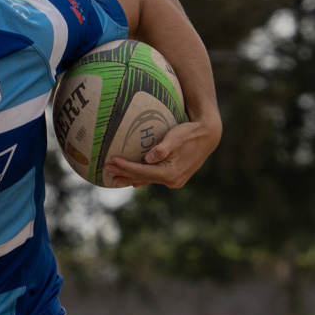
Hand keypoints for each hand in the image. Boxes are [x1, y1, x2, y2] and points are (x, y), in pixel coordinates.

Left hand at [104, 115, 221, 188]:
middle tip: (106, 169)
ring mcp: (174, 181)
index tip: (111, 161)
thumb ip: (163, 148)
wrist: (208, 137)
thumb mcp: (176, 137)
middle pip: (142, 178)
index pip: (142, 171)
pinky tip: (133, 182)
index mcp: (170, 172)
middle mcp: (172, 180)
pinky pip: (154, 178)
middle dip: (123, 174)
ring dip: (131, 179)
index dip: (125, 167)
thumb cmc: (190, 133)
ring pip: (148, 180)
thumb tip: (148, 158)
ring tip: (114, 179)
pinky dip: (142, 178)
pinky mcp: (175, 177)